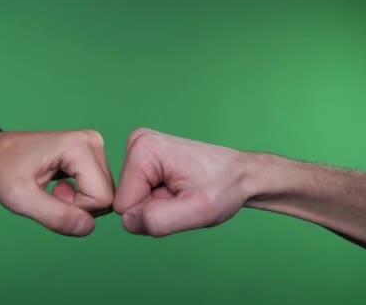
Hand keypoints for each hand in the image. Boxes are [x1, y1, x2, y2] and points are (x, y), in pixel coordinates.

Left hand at [0, 130, 113, 236]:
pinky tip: (59, 185)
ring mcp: (94, 145)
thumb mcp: (22, 199)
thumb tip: (88, 227)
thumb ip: (55, 216)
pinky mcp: (92, 153)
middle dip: (79, 205)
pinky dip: (80, 195)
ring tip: (53, 189)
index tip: (51, 196)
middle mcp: (93, 141)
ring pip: (103, 193)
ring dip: (79, 202)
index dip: (77, 208)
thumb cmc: (2, 172)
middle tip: (51, 194)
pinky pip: (98, 187)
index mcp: (79, 146)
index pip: (102, 197)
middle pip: (105, 194)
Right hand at [113, 128, 253, 236]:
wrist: (241, 174)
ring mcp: (139, 150)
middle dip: (154, 208)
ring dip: (157, 205)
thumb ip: (158, 219)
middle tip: (182, 198)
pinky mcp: (143, 159)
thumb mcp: (197, 210)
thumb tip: (128, 221)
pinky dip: (158, 200)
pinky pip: (138, 195)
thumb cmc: (224, 187)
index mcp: (143, 149)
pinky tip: (177, 189)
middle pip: (126, 202)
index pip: (123, 206)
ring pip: (131, 201)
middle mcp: (136, 143)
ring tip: (182, 193)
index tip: (178, 200)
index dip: (151, 213)